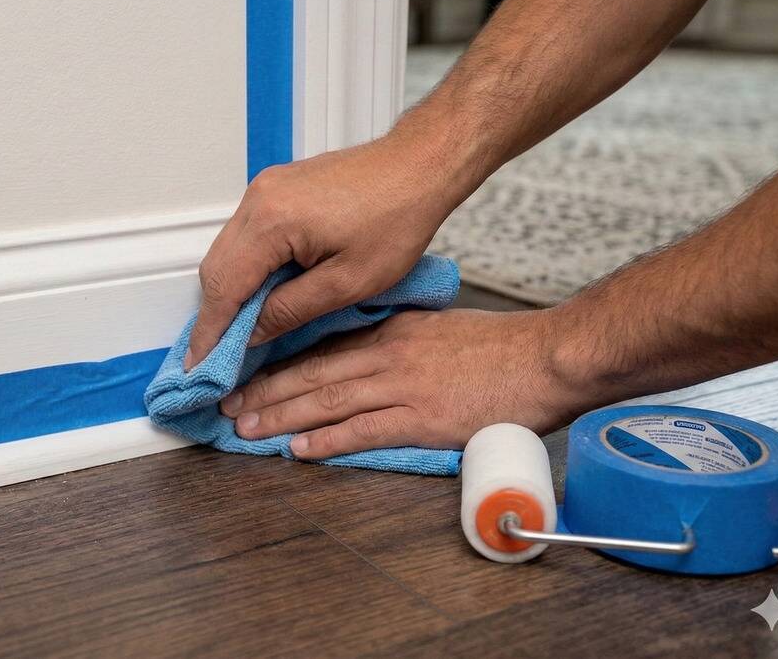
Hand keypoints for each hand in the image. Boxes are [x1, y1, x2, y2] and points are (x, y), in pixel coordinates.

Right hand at [185, 134, 475, 369]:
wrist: (420, 166)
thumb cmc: (398, 217)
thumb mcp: (348, 283)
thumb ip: (290, 311)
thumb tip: (251, 334)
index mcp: (272, 222)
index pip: (223, 287)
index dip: (209, 332)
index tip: (200, 366)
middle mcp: (259, 199)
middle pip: (216, 268)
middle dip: (214, 314)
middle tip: (218, 356)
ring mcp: (266, 189)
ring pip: (228, 251)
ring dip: (231, 291)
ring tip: (240, 331)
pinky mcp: (277, 189)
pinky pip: (246, 235)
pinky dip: (246, 268)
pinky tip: (262, 293)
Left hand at [218, 309, 588, 457]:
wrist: (547, 359)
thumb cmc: (503, 349)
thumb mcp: (440, 329)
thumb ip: (401, 343)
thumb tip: (369, 358)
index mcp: (393, 331)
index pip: (324, 347)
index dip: (282, 363)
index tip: (252, 374)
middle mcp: (389, 354)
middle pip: (313, 372)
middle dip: (265, 389)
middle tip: (230, 404)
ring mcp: (403, 386)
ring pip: (327, 399)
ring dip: (281, 415)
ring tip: (247, 427)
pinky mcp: (422, 418)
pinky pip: (363, 429)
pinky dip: (327, 440)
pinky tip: (299, 448)